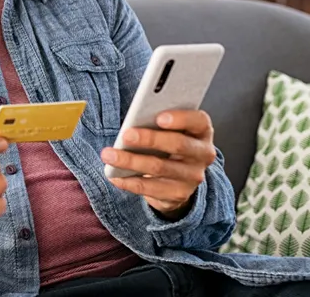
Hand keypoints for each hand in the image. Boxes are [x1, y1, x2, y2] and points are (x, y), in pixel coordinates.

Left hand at [101, 110, 216, 217]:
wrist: (178, 176)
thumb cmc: (168, 141)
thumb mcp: (170, 128)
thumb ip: (158, 120)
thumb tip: (135, 119)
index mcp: (201, 131)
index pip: (198, 121)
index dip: (181, 119)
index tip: (159, 117)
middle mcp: (202, 153)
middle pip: (178, 144)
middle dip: (149, 139)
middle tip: (125, 135)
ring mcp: (192, 176)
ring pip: (159, 167)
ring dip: (131, 161)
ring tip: (109, 155)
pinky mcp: (178, 194)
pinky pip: (150, 188)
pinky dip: (129, 181)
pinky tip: (114, 176)